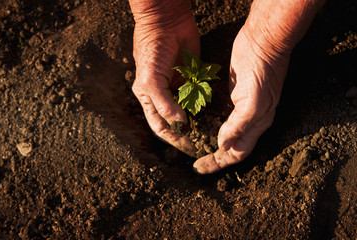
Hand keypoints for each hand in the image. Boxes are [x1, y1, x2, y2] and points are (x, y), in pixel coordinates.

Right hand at [131, 3, 199, 155]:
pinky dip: (206, 106)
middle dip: (187, 134)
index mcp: (149, 99)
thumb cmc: (151, 51)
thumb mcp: (151, 80)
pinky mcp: (193, 79)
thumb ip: (164, 103)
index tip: (188, 148)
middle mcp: (164, 97)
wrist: (167, 22)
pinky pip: (200, 96)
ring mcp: (179, 88)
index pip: (161, 126)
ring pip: (190, 111)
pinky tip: (215, 115)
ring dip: (198, 122)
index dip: (173, 138)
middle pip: (176, 122)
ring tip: (211, 134)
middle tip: (202, 144)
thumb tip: (179, 124)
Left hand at [193, 26, 289, 173]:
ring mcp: (239, 106)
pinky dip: (207, 121)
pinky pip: (219, 113)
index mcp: (257, 124)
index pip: (237, 153)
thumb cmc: (262, 71)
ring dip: (208, 139)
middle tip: (193, 161)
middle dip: (212, 156)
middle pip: (229, 146)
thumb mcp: (254, 102)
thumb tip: (223, 146)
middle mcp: (248, 119)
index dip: (219, 163)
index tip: (199, 168)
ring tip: (191, 145)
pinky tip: (195, 123)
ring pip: (223, 130)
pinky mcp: (231, 93)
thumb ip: (239, 126)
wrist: (262, 40)